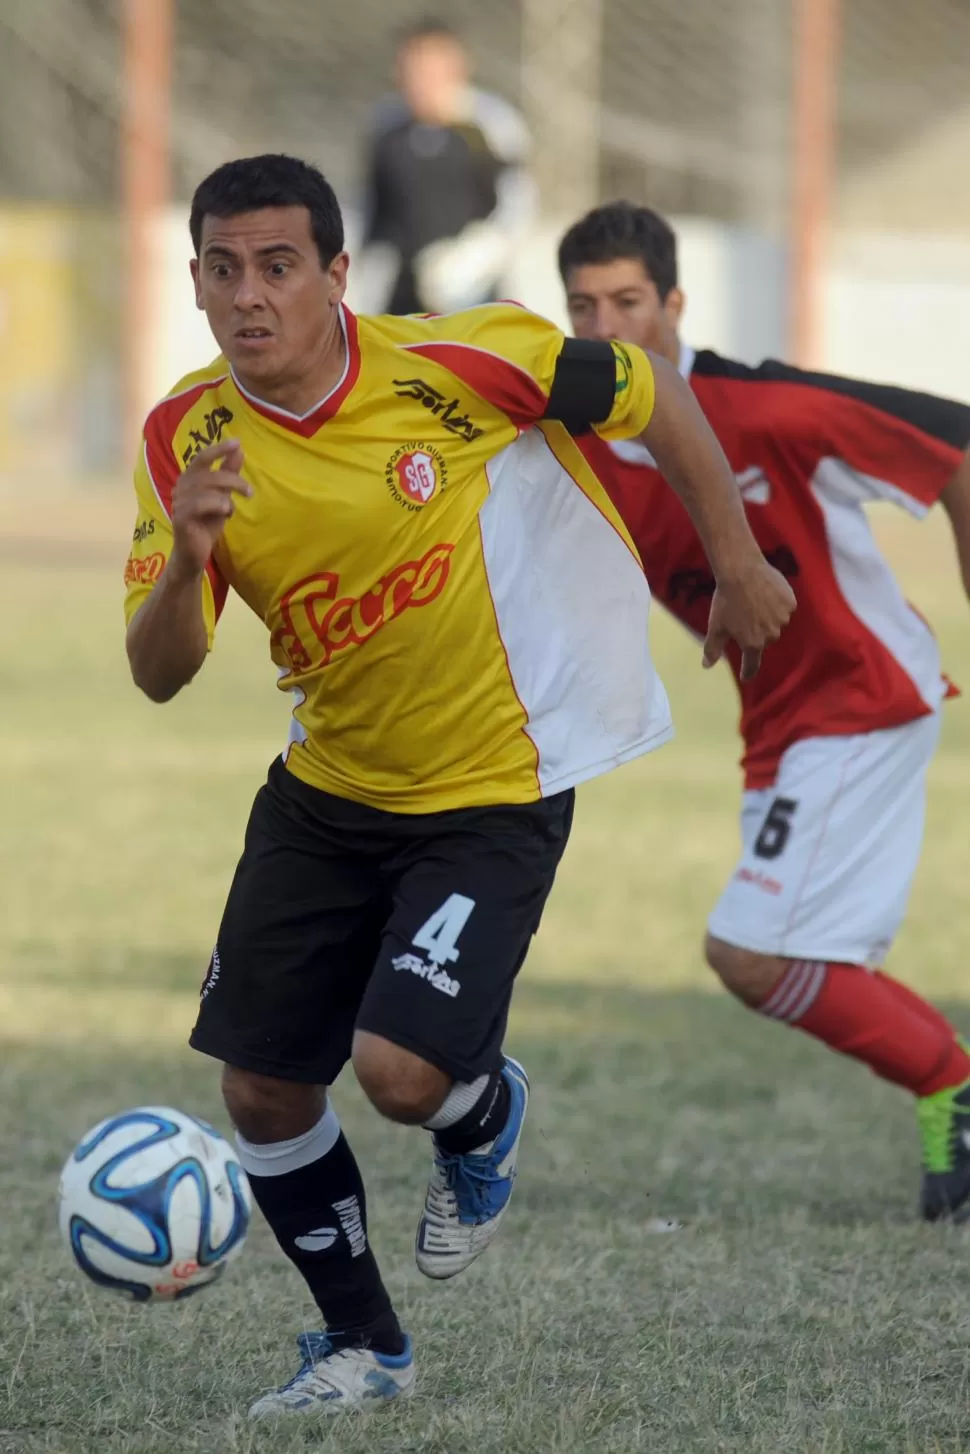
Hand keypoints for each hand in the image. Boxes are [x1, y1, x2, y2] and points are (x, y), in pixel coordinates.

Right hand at [169, 439, 250, 577]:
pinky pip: (200, 504)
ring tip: (232, 508)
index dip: (218, 449)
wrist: (194, 553)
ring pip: (205, 488)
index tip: (237, 443)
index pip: (202, 458)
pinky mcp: (181, 518)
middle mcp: (181, 487)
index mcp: (189, 479)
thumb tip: (239, 451)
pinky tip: (226, 513)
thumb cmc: (207, 523)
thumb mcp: (222, 496)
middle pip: (208, 474)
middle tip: (249, 492)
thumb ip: (228, 474)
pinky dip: (217, 505)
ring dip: (226, 496)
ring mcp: (179, 502)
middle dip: (232, 479)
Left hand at [703, 560, 795, 680]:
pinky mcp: (790, 603)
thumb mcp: (716, 626)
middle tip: (744, 614)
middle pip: (765, 639)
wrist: (741, 571)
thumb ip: (712, 648)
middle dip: (756, 631)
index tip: (746, 676)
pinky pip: (785, 607)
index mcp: (753, 644)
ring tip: (755, 601)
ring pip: (776, 622)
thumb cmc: (725, 600)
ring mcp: (783, 619)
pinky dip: (777, 603)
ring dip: (768, 617)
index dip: (748, 671)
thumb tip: (706, 666)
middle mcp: (771, 635)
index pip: (752, 664)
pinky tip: (766, 592)